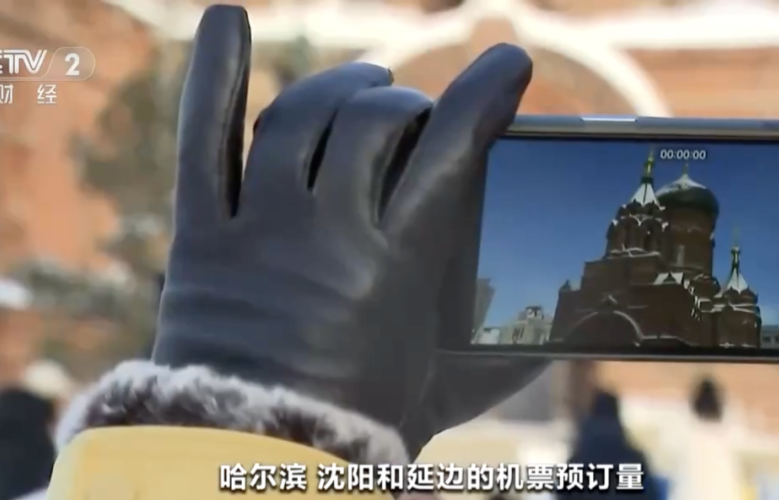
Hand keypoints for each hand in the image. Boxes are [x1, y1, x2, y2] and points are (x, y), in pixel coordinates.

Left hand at [154, 5, 544, 456]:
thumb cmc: (360, 427)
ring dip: (338, 90)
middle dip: (402, 103)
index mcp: (395, 272)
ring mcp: (258, 232)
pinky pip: (202, 143)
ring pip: (297, 120)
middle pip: (370, 123)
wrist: (254, 460)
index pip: (449, 154)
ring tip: (358, 90)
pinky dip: (213, 77)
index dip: (483, 97)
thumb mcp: (443, 390)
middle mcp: (325, 239)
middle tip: (411, 112)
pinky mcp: (201, 238)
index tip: (509, 63)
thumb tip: (577, 329)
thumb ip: (508, 357)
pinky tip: (228, 19)